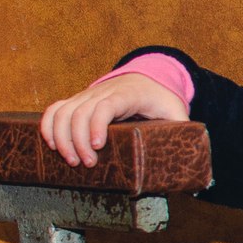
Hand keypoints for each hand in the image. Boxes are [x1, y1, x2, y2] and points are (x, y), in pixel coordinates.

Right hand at [39, 73, 189, 166]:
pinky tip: (52, 145)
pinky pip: (55, 109)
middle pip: (80, 111)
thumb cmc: (162, 99)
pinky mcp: (78, 101)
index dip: (97, 124)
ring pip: (63, 111)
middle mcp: (104, 92)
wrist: (148, 77)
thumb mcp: (177, 113)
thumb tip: (194, 162)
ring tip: (71, 161)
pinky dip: (48, 126)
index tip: (98, 146)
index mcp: (129, 94)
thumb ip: (184, 133)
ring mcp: (87, 95)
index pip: (106, 105)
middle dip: (78, 141)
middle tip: (87, 164)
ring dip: (61, 138)